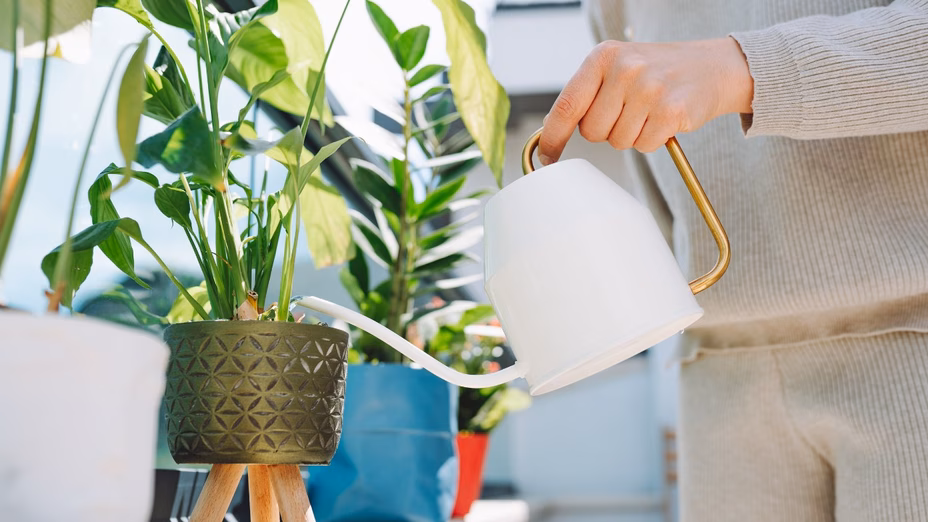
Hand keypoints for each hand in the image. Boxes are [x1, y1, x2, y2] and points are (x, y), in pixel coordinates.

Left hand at [539, 37, 753, 163]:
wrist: (711, 67)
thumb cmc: (657, 72)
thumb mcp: (616, 68)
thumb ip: (585, 94)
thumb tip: (549, 127)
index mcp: (603, 56)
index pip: (566, 106)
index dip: (553, 137)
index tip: (546, 157)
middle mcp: (624, 69)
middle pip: (592, 131)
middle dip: (606, 130)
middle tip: (628, 111)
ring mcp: (649, 89)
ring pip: (618, 142)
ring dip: (631, 135)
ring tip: (648, 112)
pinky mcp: (671, 110)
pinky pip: (644, 146)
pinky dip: (652, 140)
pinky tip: (663, 119)